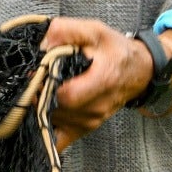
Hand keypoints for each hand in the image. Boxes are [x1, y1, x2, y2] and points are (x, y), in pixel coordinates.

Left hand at [41, 18, 152, 150]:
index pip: (68, 95)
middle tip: (33, 80)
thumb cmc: (115, 50)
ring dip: (40, 107)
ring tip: (39, 89)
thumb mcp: (95, 30)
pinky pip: (59, 141)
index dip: (46, 86)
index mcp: (103, 80)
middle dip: (39, 95)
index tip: (35, 73)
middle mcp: (98, 107)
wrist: (138, 71)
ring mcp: (91, 121)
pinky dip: (43, 130)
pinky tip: (37, 115)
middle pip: (58, 109)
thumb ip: (67, 31)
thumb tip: (42, 43)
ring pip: (54, 121)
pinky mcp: (84, 129)